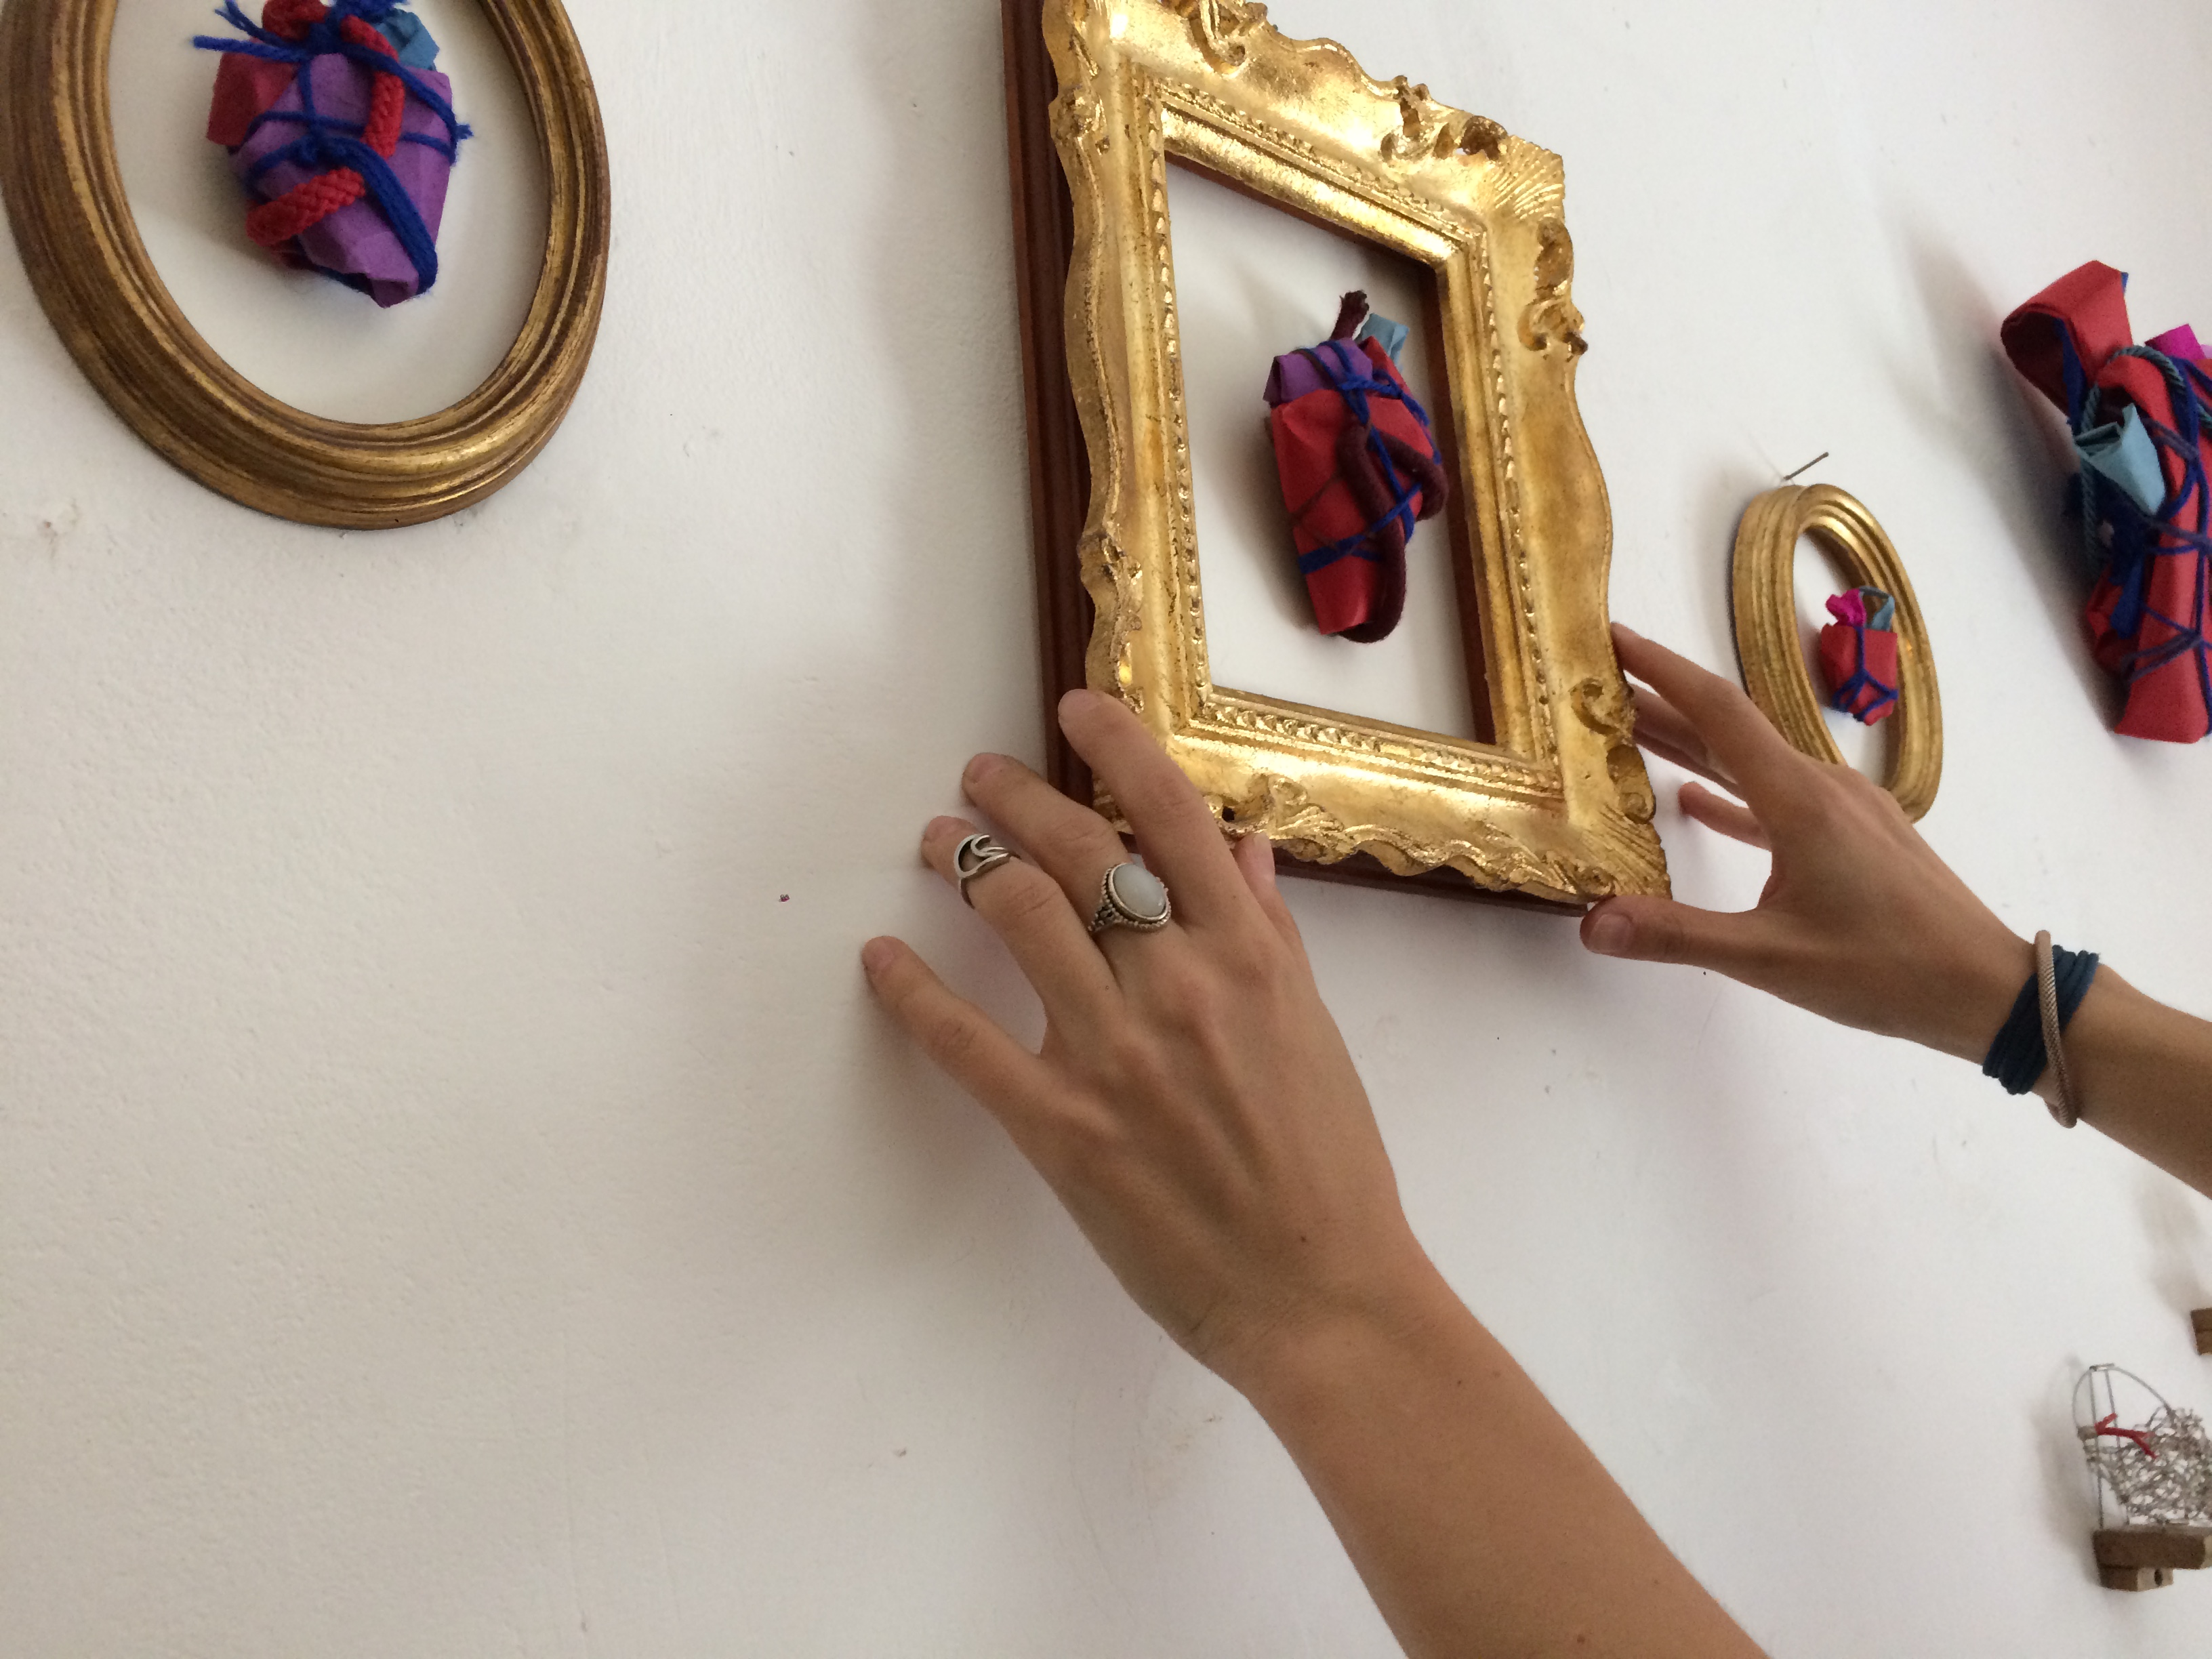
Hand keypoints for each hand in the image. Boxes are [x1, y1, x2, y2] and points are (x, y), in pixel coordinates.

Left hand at [861, 691, 1435, 1389]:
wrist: (1322, 1296)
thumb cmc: (1331, 1171)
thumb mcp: (1314, 1032)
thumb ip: (1270, 933)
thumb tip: (1240, 849)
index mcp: (1251, 956)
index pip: (1173, 814)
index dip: (1116, 744)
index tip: (1076, 709)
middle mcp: (1179, 984)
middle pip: (1078, 848)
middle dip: (1013, 797)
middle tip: (976, 779)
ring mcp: (1114, 1053)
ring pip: (1017, 913)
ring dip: (963, 862)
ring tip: (936, 845)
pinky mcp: (1061, 1128)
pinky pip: (964, 1040)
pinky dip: (912, 990)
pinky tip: (883, 959)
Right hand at [1586, 626, 2030, 1060]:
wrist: (1987, 988)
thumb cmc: (1886, 969)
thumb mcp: (1770, 958)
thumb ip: (1677, 935)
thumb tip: (1591, 923)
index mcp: (1800, 799)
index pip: (1718, 711)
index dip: (1661, 670)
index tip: (1613, 638)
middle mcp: (1822, 787)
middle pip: (1730, 731)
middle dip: (1663, 705)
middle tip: (1599, 689)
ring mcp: (1845, 809)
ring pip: (1756, 763)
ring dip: (1695, 747)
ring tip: (1634, 735)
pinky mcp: (1857, 835)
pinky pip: (1780, 799)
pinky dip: (1734, 795)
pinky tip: (1697, 803)